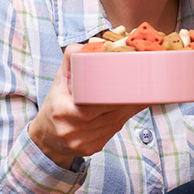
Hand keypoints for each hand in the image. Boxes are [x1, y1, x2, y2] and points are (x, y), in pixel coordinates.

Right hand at [28, 43, 148, 168]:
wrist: (46, 135)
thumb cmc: (56, 102)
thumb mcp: (60, 80)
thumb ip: (73, 59)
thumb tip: (95, 44)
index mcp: (63, 110)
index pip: (97, 102)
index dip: (119, 95)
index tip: (135, 84)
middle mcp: (72, 129)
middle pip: (111, 114)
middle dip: (130, 101)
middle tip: (147, 87)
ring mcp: (81, 142)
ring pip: (115, 124)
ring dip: (130, 110)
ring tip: (142, 96)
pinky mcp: (90, 149)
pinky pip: (112, 133)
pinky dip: (122, 120)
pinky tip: (128, 110)